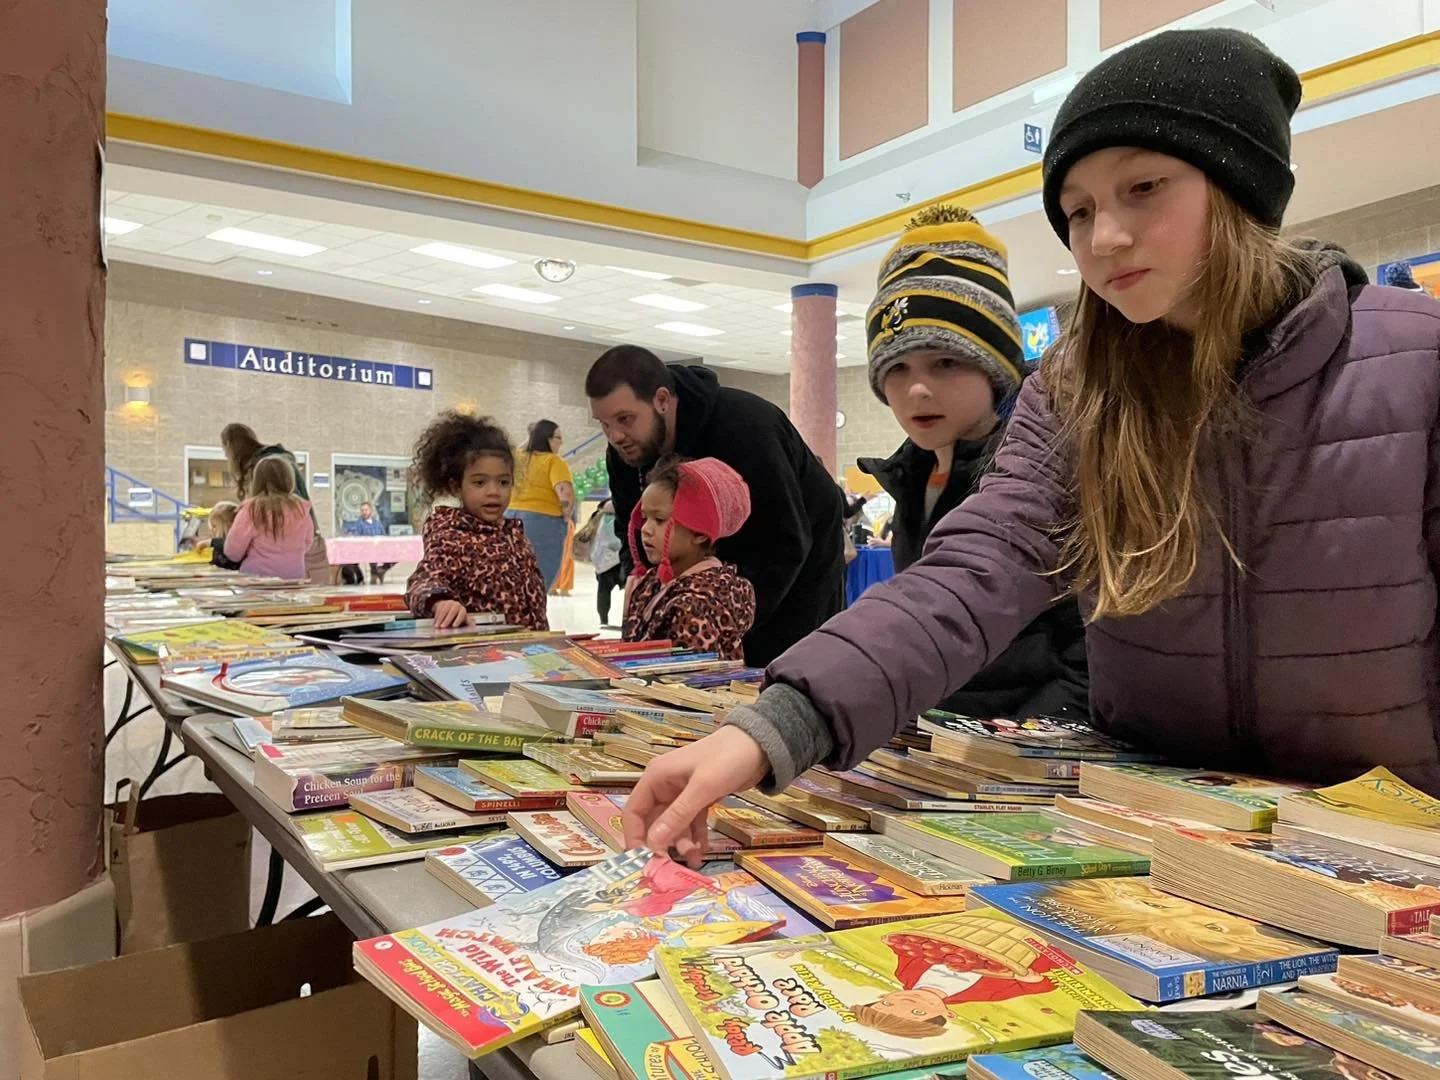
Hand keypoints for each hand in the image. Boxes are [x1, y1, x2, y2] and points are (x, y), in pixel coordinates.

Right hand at [432, 600, 471, 628]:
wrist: (449, 608)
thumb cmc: (457, 617)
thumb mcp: (463, 620)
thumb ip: (467, 623)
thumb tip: (473, 626)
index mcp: (463, 610)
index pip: (462, 614)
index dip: (458, 620)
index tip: (454, 626)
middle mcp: (457, 605)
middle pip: (452, 612)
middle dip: (447, 620)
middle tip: (443, 627)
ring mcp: (449, 603)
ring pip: (444, 611)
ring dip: (440, 619)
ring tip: (437, 626)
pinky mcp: (442, 603)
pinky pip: (439, 610)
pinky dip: (436, 617)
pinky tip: (435, 622)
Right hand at [622, 725, 768, 867]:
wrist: (760, 744)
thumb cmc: (727, 759)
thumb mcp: (702, 787)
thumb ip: (678, 815)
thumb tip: (653, 843)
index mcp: (656, 777)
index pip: (634, 812)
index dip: (635, 837)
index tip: (643, 862)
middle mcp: (665, 785)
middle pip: (654, 822)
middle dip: (662, 845)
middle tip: (671, 867)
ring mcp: (682, 793)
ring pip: (674, 826)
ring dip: (682, 844)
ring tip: (696, 861)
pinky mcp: (700, 798)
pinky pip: (691, 822)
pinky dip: (696, 837)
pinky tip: (703, 851)